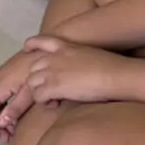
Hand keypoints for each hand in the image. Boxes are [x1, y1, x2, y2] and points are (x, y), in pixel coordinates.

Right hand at [0, 46, 40, 141]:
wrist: (50, 48)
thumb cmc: (43, 72)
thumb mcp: (31, 93)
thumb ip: (16, 108)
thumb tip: (1, 123)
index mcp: (0, 85)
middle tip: (6, 136)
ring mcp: (1, 74)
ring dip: (0, 115)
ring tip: (12, 127)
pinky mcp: (8, 71)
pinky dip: (3, 104)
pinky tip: (14, 112)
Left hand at [20, 35, 137, 109]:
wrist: (118, 75)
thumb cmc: (112, 68)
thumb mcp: (91, 55)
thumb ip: (78, 59)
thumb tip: (79, 70)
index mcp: (66, 46)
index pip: (42, 40)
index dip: (32, 45)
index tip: (27, 49)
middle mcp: (55, 57)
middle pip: (33, 68)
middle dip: (38, 80)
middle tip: (53, 91)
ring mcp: (52, 70)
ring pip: (31, 83)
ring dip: (40, 93)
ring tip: (55, 99)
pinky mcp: (53, 85)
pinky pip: (37, 96)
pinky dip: (45, 102)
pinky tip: (57, 104)